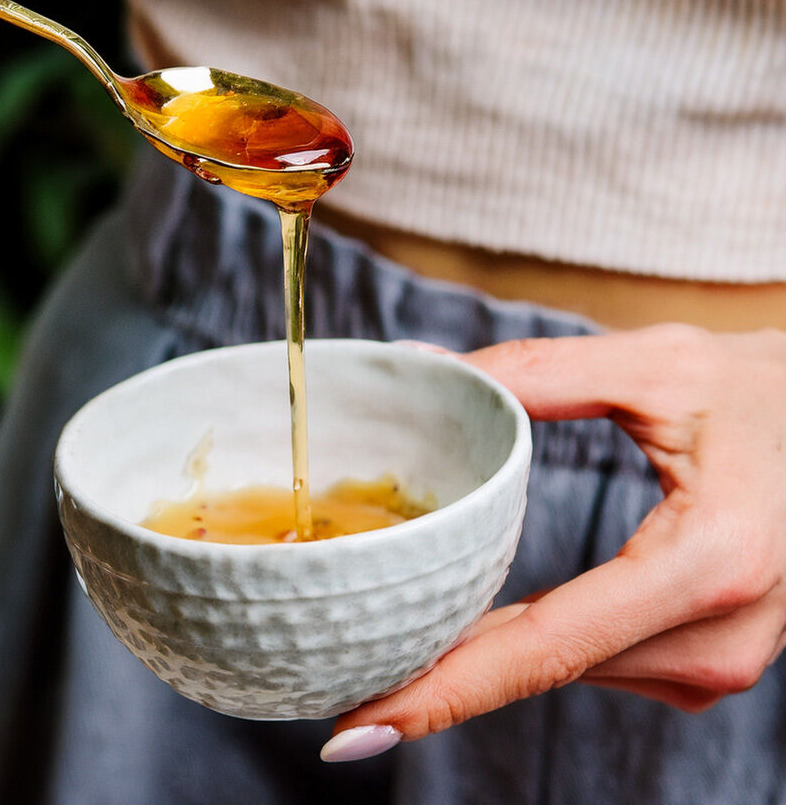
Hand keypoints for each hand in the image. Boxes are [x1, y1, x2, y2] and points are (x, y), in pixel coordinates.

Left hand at [320, 323, 785, 761]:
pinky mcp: (715, 656)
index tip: (358, 724)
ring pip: (571, 665)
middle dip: (444, 673)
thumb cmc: (766, 392)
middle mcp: (723, 634)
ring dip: (490, 653)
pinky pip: (601, 658)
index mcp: (710, 563)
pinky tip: (489, 622)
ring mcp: (725, 657)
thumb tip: (428, 368)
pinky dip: (540, 641)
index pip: (548, 644)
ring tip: (402, 631)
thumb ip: (538, 372)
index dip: (447, 689)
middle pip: (549, 664)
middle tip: (344, 675)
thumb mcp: (657, 364)